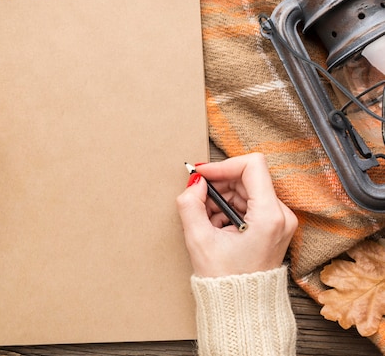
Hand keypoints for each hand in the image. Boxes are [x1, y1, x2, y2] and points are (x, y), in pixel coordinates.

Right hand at [176, 153, 296, 276]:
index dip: (223, 166)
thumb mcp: (199, 239)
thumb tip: (195, 183)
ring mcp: (281, 221)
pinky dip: (229, 208)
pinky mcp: (275, 226)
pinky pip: (250, 203)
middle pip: (248, 177)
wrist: (241, 307)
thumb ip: (191, 204)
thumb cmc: (225, 280)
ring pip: (247, 189)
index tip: (203, 175)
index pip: (252, 165)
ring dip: (222, 198)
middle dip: (220, 186)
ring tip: (208, 221)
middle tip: (199, 201)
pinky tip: (217, 226)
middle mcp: (282, 215)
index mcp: (269, 216)